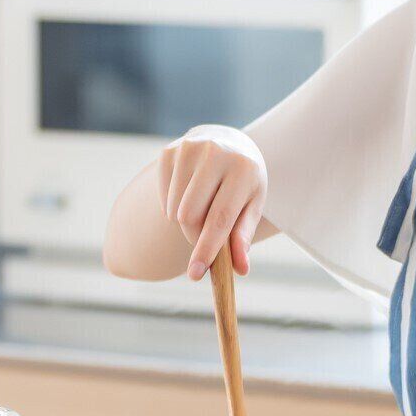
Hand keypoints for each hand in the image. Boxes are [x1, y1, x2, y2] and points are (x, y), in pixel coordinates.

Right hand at [159, 125, 267, 278]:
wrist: (226, 141)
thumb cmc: (242, 181)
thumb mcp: (252, 204)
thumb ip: (243, 236)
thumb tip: (240, 269)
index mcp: (243, 169)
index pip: (220, 218)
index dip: (206, 248)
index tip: (195, 274)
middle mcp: (215, 154)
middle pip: (189, 216)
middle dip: (194, 235)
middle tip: (204, 235)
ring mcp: (189, 149)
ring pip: (174, 209)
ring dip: (184, 220)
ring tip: (201, 207)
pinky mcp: (169, 151)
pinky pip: (163, 198)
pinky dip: (172, 207)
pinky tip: (187, 194)